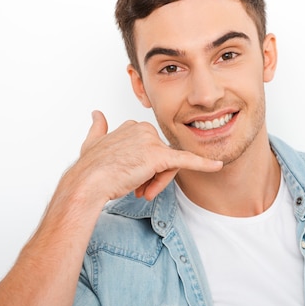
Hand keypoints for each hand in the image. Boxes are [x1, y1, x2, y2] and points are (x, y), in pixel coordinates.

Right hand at [67, 110, 222, 202]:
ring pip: (167, 165)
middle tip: (138, 190)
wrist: (87, 183)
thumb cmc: (89, 168)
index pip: (150, 149)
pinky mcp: (159, 157)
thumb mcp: (92, 143)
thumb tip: (97, 114)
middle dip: (152, 177)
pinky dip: (203, 164)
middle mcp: (143, 129)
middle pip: (162, 157)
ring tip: (139, 192)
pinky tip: (216, 166)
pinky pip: (186, 160)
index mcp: (133, 126)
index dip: (143, 168)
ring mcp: (151, 142)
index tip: (131, 180)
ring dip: (156, 183)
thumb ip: (98, 128)